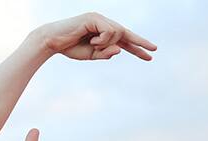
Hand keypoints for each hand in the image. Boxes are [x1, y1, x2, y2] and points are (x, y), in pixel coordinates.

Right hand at [36, 13, 155, 60]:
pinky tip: (92, 41)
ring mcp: (99, 18)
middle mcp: (103, 22)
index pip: (124, 40)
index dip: (137, 47)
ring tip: (94, 46)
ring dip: (107, 45)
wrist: (52, 42)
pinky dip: (103, 40)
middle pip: (126, 33)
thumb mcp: (92, 55)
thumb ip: (105, 54)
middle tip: (154, 50)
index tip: (150, 54)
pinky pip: (109, 32)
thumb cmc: (70, 48)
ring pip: (118, 34)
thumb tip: (120, 50)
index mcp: (103, 32)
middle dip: (140, 42)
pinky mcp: (94, 17)